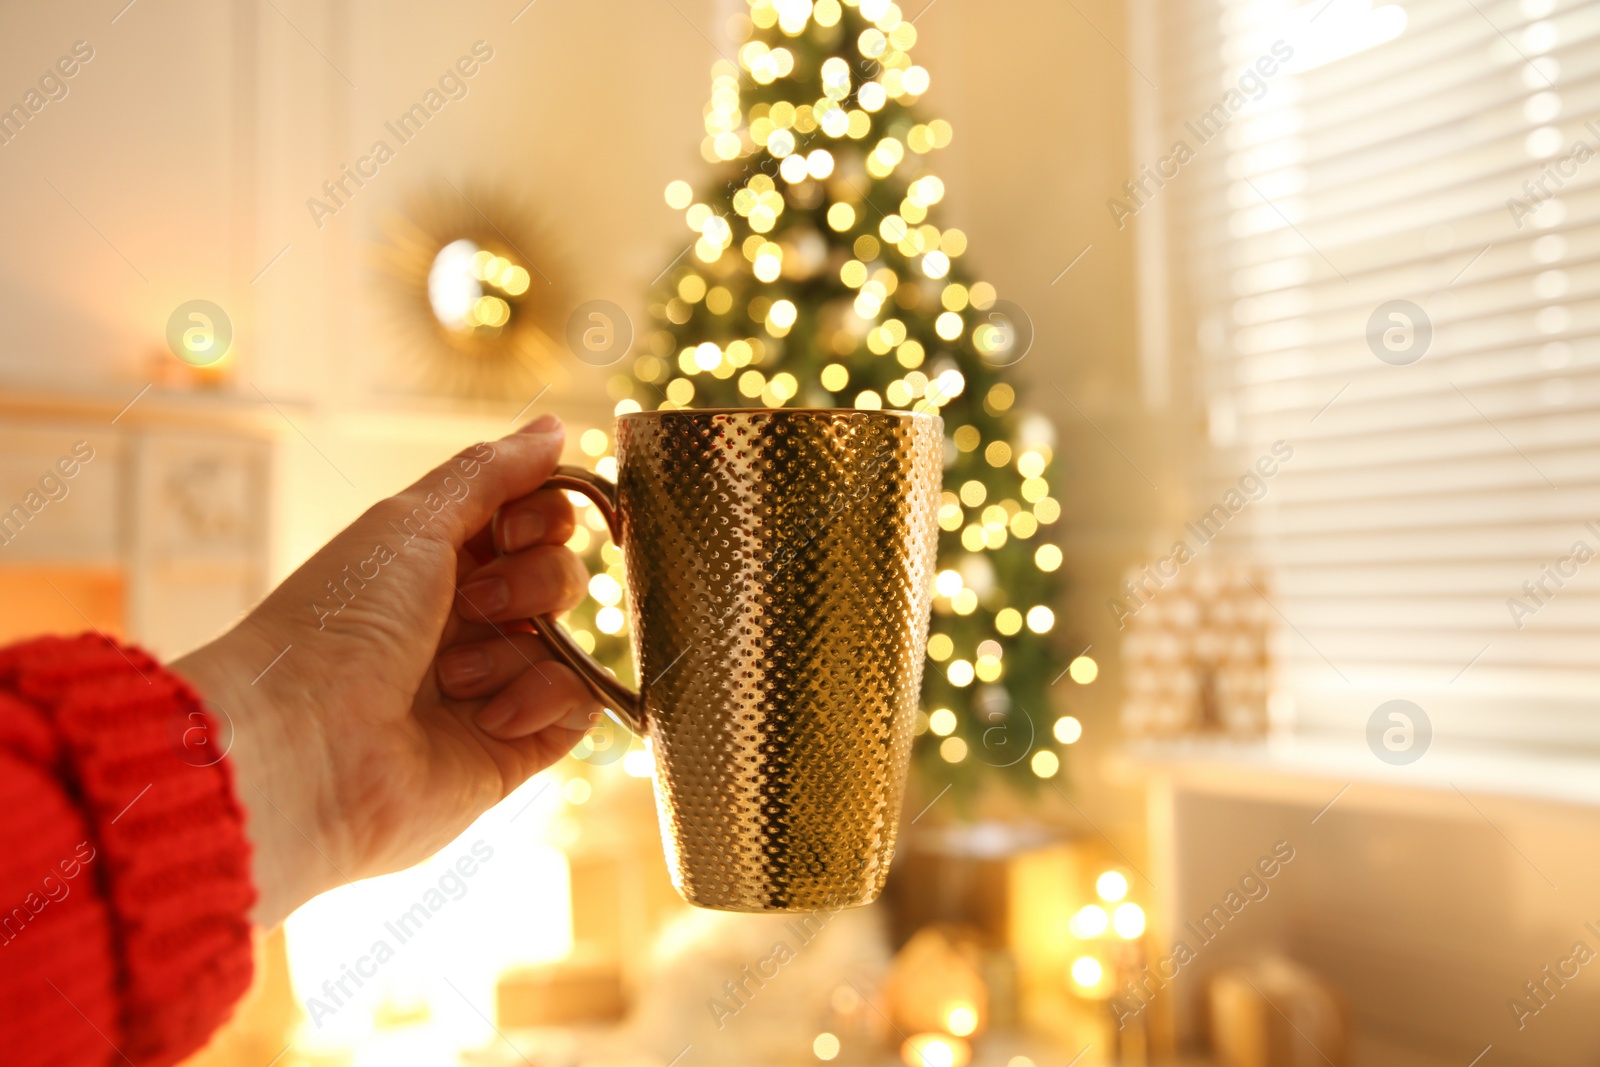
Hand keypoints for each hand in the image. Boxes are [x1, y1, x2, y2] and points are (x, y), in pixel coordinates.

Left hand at [172, 415, 603, 927]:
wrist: (302, 747)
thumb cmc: (339, 624)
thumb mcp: (411, 523)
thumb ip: (491, 473)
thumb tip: (554, 426)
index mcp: (436, 564)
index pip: (534, 520)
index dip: (541, 514)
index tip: (511, 526)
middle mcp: (466, 623)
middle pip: (559, 574)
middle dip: (531, 579)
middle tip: (476, 600)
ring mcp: (491, 687)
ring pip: (569, 638)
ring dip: (519, 646)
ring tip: (453, 678)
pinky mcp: (512, 748)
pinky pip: (578, 705)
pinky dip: (544, 700)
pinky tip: (489, 717)